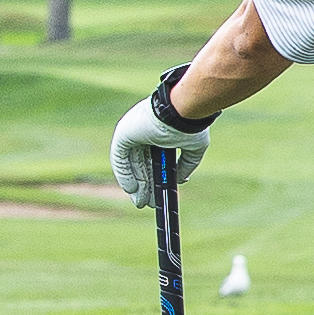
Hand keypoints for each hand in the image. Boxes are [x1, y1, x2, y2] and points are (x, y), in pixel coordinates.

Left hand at [108, 81, 212, 203]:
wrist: (181, 111)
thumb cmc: (189, 124)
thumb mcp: (193, 147)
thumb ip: (186, 164)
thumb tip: (181, 180)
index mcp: (160, 132)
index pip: (153, 159)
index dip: (155, 178)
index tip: (158, 194)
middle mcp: (144, 132)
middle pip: (142, 164)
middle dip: (145, 185)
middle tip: (148, 203)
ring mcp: (133, 133)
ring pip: (132, 164)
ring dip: (136, 184)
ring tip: (141, 202)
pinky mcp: (124, 134)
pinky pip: (120, 159)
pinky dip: (124, 174)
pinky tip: (131, 189)